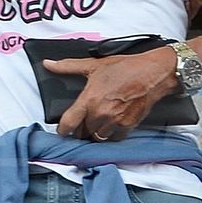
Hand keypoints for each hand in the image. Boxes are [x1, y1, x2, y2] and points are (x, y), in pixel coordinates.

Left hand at [46, 48, 176, 140]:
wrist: (153, 73)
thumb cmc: (125, 68)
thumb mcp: (93, 65)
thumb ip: (68, 67)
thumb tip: (48, 64)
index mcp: (89, 99)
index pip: (68, 123)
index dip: (62, 130)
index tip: (62, 130)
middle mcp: (100, 113)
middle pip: (82, 133)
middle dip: (81, 129)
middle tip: (84, 122)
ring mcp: (114, 121)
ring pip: (97, 137)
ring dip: (96, 132)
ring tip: (98, 123)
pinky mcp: (128, 126)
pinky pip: (114, 138)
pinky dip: (111, 134)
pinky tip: (111, 125)